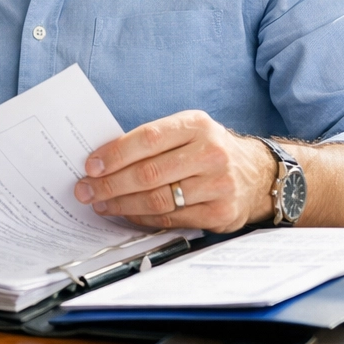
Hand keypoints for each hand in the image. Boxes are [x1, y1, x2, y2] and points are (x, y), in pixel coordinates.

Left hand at [73, 110, 275, 232]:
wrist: (257, 174)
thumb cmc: (208, 149)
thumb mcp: (187, 131)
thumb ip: (152, 141)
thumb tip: (103, 159)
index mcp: (196, 124)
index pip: (148, 138)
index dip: (115, 153)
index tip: (91, 165)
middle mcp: (210, 152)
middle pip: (149, 173)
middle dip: (110, 184)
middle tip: (86, 190)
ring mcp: (218, 184)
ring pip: (158, 199)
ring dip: (122, 204)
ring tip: (101, 203)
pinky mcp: (221, 212)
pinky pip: (172, 219)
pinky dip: (143, 219)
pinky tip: (127, 214)